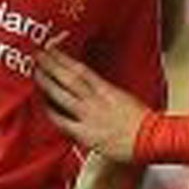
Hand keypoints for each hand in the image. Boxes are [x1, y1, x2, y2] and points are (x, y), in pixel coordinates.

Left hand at [36, 45, 150, 161]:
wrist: (152, 139)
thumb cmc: (144, 121)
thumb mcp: (126, 99)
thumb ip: (108, 93)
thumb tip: (96, 87)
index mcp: (107, 90)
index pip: (81, 70)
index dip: (64, 59)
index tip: (51, 49)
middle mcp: (96, 101)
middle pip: (69, 78)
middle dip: (51, 65)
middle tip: (37, 55)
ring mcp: (89, 117)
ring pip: (63, 96)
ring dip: (47, 83)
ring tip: (35, 73)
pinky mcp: (86, 134)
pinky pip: (63, 122)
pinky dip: (52, 113)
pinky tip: (43, 105)